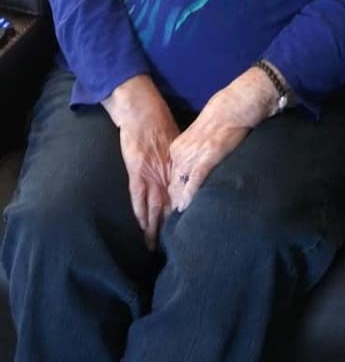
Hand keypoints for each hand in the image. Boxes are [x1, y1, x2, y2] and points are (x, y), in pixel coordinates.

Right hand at [103, 75, 179, 249]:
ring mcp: (151, 176)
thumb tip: (189, 173)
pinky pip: (138, 199)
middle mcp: (167, 176)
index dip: (185, 214)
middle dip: (171, 229)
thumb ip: (180, 161)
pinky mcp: (137, 174)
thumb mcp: (176, 145)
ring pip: (154, 208)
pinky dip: (140, 214)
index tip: (189, 232)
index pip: (182, 197)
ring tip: (154, 247)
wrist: (143, 114)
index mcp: (177, 170)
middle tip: (174, 248)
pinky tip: (142, 228)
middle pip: (171, 207)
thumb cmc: (160, 126)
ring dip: (154, 228)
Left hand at [168, 66, 280, 211]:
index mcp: (178, 146)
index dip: (173, 190)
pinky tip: (186, 207)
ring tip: (182, 217)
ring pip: (181, 186)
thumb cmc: (220, 117)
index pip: (171, 174)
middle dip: (174, 199)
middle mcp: (181, 153)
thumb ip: (193, 149)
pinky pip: (194, 183)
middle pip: (173, 183)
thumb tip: (196, 163)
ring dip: (181, 201)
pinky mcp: (206, 160)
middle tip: (175, 216)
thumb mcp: (199, 134)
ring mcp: (192, 157)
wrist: (233, 107)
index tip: (174, 203)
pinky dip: (189, 196)